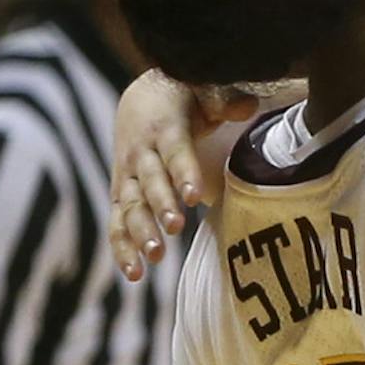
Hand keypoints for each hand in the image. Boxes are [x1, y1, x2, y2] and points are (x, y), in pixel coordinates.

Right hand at [109, 72, 253, 279]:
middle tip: (175, 229)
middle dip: (161, 207)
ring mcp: (128, 175)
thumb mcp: (202, 90)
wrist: (141, 99)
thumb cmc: (182, 98)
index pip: (175, 152)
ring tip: (154, 258)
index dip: (183, 173)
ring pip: (130, 206)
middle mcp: (140, 153)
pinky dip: (122, 247)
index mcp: (164, 128)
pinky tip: (134, 274)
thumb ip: (224, 101)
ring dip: (140, 232)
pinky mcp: (122, 193)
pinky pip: (117, 222)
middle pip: (149, 182)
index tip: (194, 195)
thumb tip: (246, 106)